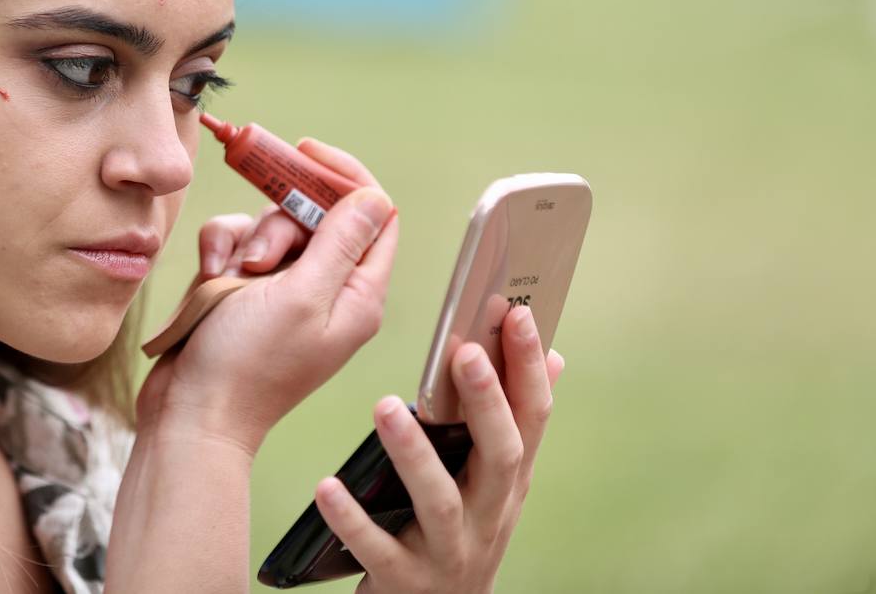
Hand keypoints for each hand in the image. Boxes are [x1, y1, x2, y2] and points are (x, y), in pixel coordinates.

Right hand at [140, 138, 398, 455]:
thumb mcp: (301, 296)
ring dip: (245, 239)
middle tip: (261, 258)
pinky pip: (238, 242)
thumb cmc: (248, 367)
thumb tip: (374, 198)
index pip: (377, 215)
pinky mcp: (247, 290)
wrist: (190, 413)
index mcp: (358, 294)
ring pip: (272, 224)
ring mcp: (286, 290)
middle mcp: (328, 289)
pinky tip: (210, 276)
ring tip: (231, 277)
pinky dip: (221, 250)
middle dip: (280, 220)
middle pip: (317, 213)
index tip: (307, 154)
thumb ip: (339, 242)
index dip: (346, 178)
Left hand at [313, 304, 566, 593]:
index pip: (533, 419)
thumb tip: (553, 358)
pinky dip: (353, 518)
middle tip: (465, 352)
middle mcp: (489, 517)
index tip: (518, 314)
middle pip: (500, 457)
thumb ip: (514, 425)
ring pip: (439, 501)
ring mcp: (449, 551)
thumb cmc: (460, 534)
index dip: (529, 368)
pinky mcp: (405, 581)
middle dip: (487, 404)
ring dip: (414, 453)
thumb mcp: (495, 484)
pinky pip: (377, 548)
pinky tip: (328, 486)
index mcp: (508, 484)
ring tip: (384, 407)